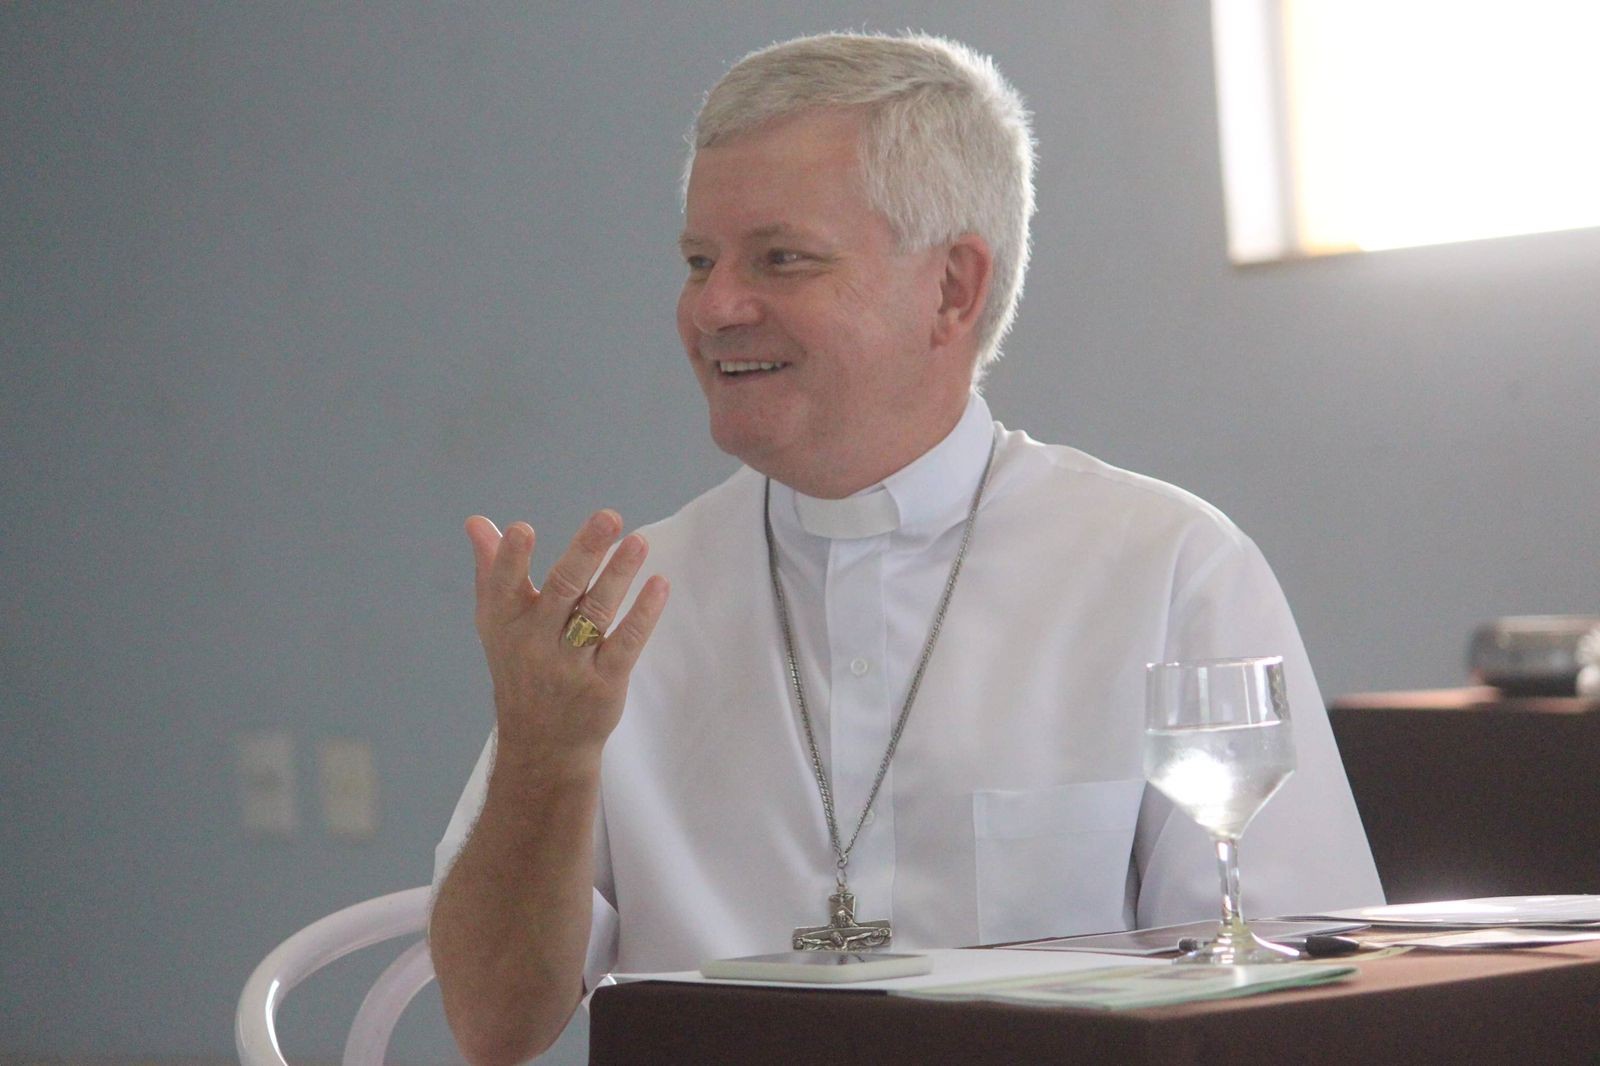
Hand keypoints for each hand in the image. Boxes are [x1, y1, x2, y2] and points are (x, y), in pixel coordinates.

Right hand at [465, 510, 669, 761]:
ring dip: (619, 575)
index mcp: (506, 621)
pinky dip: (643, 614)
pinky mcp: (604, 683)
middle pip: (562, 590)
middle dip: (585, 552)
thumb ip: (492, 568)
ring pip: (596, 613)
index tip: (522, 528)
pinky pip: (626, 644)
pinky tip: (658, 585)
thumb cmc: (519, 665)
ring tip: (638, 541)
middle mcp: (536, 642)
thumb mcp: (496, 621)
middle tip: (610, 517)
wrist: (541, 743)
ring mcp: (570, 665)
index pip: (505, 585)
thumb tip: (477, 521)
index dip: (511, 559)